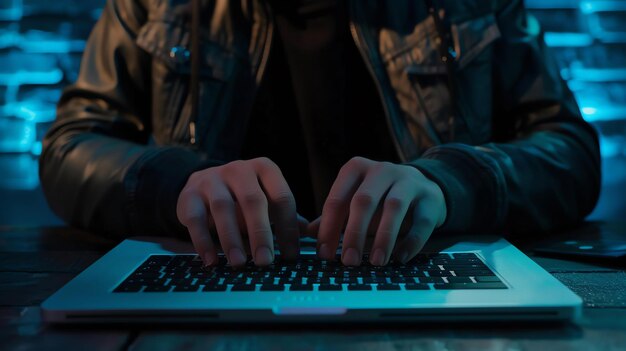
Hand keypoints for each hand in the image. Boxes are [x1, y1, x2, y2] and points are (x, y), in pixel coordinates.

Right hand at [176, 157, 308, 266]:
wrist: (201, 183)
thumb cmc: (243, 197)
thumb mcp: (267, 199)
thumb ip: (287, 215)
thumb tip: (313, 234)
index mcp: (264, 169)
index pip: (282, 197)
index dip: (288, 228)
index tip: (291, 256)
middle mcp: (238, 169)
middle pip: (252, 200)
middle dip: (261, 233)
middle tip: (265, 261)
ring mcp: (212, 179)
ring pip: (223, 207)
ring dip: (232, 238)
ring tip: (239, 263)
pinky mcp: (189, 194)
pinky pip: (195, 218)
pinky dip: (203, 241)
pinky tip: (211, 261)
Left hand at [314, 156, 446, 265]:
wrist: (422, 188)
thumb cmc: (380, 199)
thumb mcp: (354, 203)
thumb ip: (333, 217)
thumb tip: (308, 234)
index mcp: (356, 169)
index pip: (337, 199)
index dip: (329, 228)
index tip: (325, 254)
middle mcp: (382, 170)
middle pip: (364, 201)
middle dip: (354, 233)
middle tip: (348, 261)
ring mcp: (408, 180)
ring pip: (394, 207)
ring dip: (383, 238)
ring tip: (375, 262)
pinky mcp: (430, 197)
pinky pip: (421, 220)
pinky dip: (411, 241)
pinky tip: (400, 258)